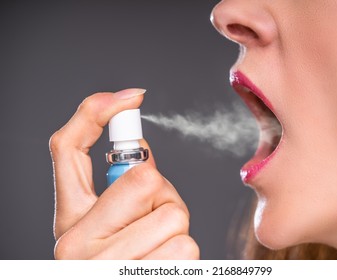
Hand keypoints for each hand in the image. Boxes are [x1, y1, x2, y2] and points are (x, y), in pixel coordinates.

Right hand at [49, 89, 198, 258]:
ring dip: (174, 227)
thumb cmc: (115, 262)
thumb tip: (140, 146)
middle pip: (145, 180)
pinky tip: (161, 265)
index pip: (68, 148)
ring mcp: (107, 268)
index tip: (131, 96)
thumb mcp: (105, 224)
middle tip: (151, 214)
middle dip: (162, 192)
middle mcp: (75, 245)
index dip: (97, 113)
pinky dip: (184, 254)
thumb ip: (119, 183)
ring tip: (155, 245)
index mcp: (67, 219)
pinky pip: (187, 247)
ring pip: (175, 216)